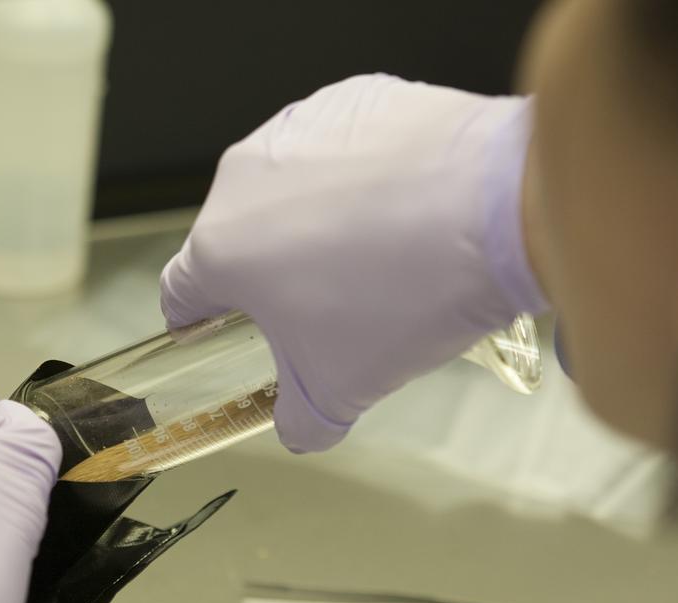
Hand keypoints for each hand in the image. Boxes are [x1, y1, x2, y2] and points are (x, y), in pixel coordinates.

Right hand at [161, 74, 547, 451]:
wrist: (497, 209)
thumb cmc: (402, 294)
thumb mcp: (339, 390)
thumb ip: (301, 420)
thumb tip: (300, 428)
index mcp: (220, 249)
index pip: (181, 290)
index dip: (194, 318)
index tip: (205, 326)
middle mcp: (244, 178)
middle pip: (241, 237)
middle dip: (275, 274)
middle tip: (326, 309)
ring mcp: (300, 128)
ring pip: (293, 190)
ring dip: (318, 223)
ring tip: (379, 259)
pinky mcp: (356, 100)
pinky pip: (346, 150)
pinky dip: (366, 179)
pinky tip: (407, 211)